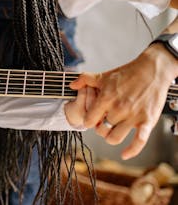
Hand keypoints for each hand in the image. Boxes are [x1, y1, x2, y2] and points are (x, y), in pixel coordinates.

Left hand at [70, 43, 177, 159]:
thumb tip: (72, 85)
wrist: (153, 69)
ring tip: (112, 131)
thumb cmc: (128, 73)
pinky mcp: (147, 121)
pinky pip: (139, 142)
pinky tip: (124, 154)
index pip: (89, 120)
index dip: (88, 121)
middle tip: (103, 124)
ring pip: (115, 138)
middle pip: (101, 130)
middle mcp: (118, 109)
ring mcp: (133, 116)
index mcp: (106, 98)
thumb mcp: (104, 75)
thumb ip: (85, 80)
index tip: (92, 119)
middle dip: (99, 129)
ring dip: (111, 137)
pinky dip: (131, 151)